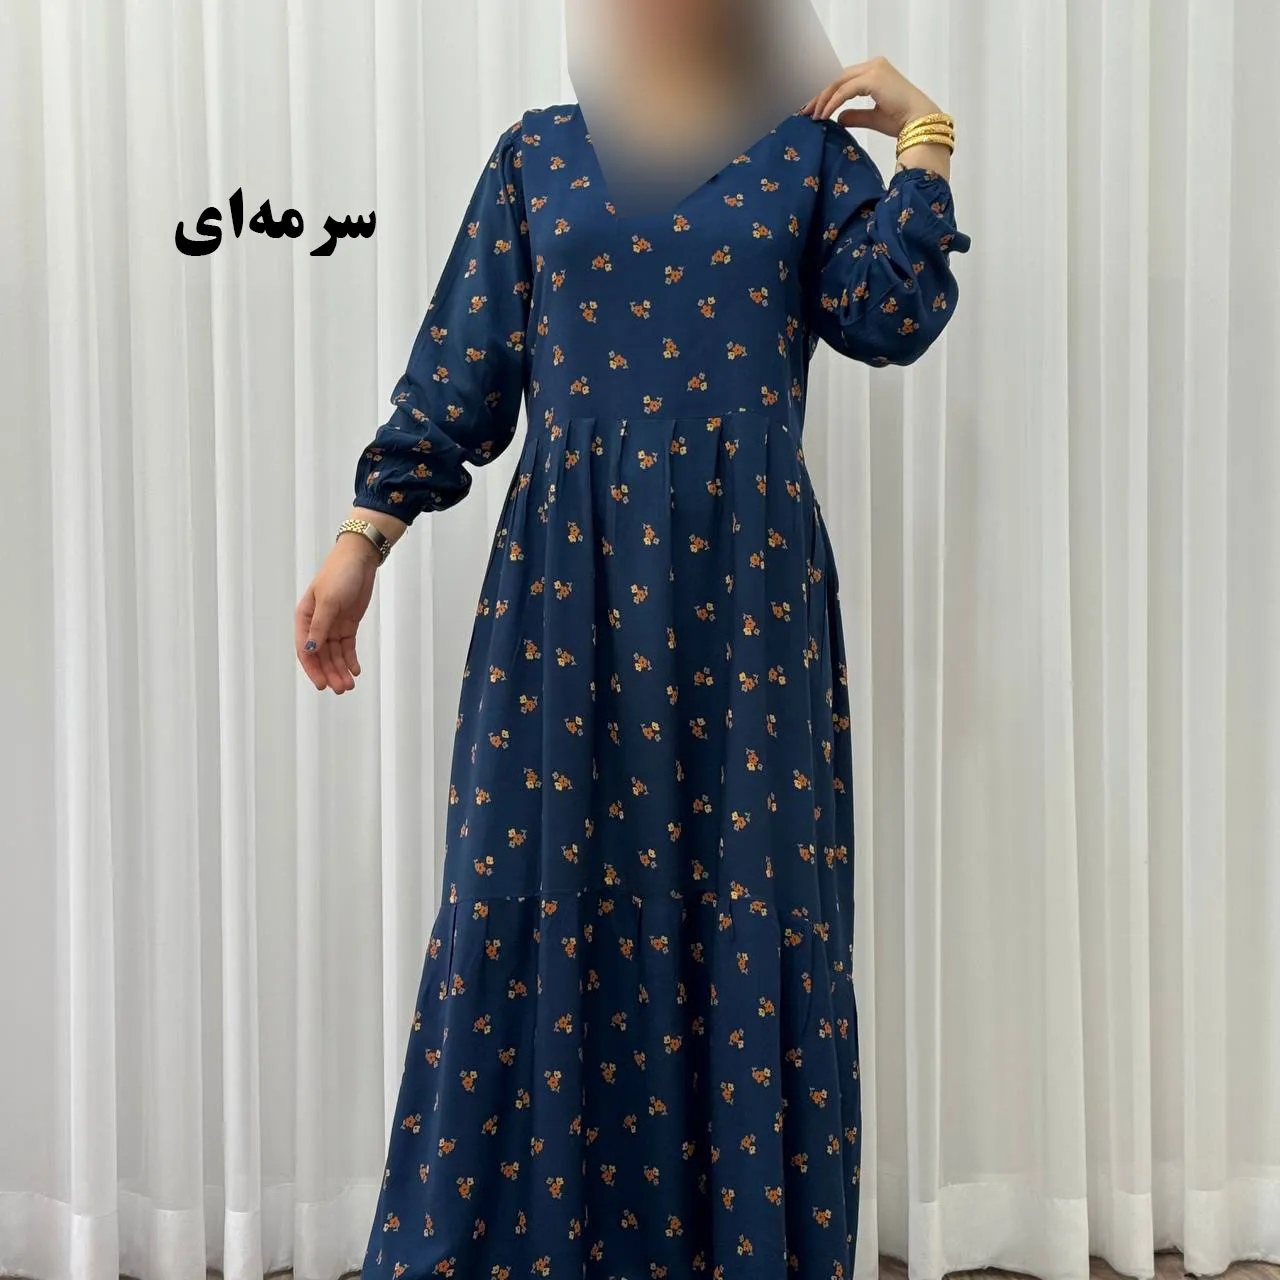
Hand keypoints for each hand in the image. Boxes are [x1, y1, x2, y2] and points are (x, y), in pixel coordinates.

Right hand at [295, 535, 379, 692]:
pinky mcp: (347, 625)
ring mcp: (333, 625)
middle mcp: (316, 624)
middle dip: (330, 673)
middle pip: (321, 655)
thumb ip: (320, 626)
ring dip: (341, 670)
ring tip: (349, 685)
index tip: (322, 684)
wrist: (360, 560)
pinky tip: (356, 671)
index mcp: (304, 617)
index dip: (313, 668)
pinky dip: (350, 660)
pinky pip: (347, 647)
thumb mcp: (328, 600)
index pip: (305, 649)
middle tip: (340, 689)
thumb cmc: (339, 574)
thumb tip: (310, 650)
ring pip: (335, 654)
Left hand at [801, 56, 939, 137]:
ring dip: (822, 99)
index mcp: (875, 71)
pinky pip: (844, 90)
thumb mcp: (873, 118)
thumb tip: (839, 118)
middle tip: (804, 111)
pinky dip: (831, 103)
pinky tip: (823, 116)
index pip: (843, 78)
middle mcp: (873, 65)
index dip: (825, 92)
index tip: (811, 108)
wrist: (919, 122)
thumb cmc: (902, 120)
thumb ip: (855, 115)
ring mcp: (873, 69)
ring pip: (838, 81)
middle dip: (819, 94)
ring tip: (811, 115)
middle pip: (837, 77)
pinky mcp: (872, 78)